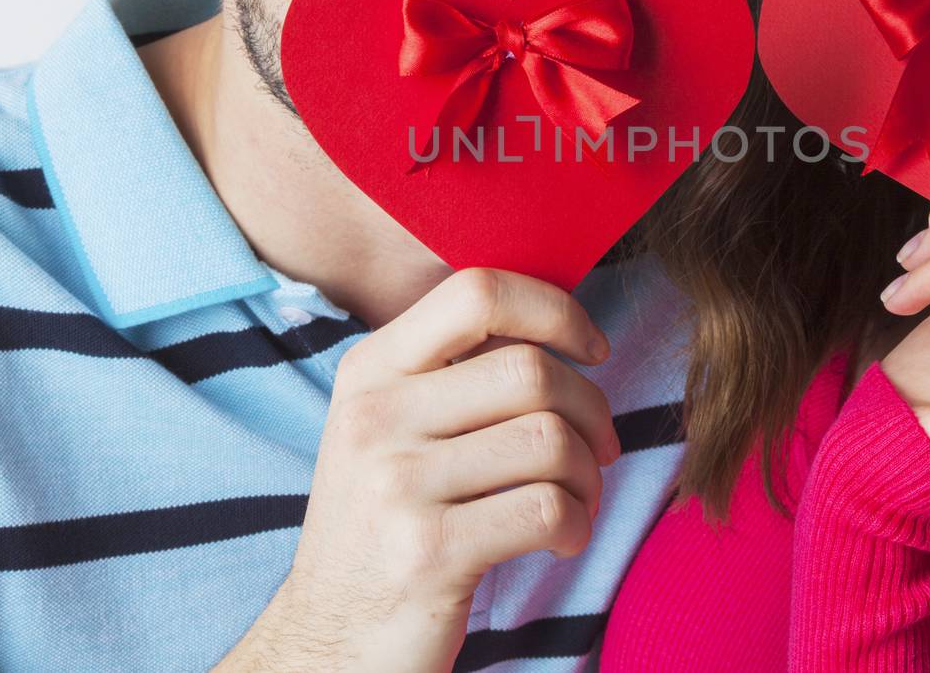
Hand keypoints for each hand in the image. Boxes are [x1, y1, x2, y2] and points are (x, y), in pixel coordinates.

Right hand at [215, 268, 619, 672]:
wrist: (331, 640)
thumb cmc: (386, 524)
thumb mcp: (389, 428)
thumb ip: (454, 370)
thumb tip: (558, 321)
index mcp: (370, 369)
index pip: (477, 291)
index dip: (556, 309)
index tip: (592, 349)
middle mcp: (374, 417)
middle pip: (531, 370)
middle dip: (591, 409)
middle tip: (598, 450)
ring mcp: (397, 485)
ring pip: (550, 440)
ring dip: (588, 475)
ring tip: (576, 499)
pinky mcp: (429, 553)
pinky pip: (547, 509)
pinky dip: (576, 524)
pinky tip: (560, 539)